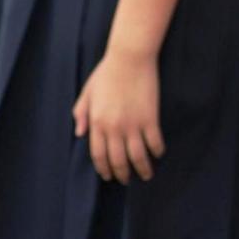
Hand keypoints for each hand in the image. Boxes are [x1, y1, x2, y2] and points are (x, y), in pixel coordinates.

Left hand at [73, 50, 163, 182]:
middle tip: (127, 180)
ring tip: (146, 175)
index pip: (99, 155)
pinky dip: (157, 151)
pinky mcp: (150, 118)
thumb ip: (81, 113)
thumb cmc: (107, 72)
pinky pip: (154, 142)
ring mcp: (133, 124)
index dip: (104, 169)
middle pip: (118, 160)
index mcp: (96, 123)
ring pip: (137, 156)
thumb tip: (79, 134)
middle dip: (122, 174)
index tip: (109, 176)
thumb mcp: (88, 92)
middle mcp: (113, 128)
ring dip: (142, 169)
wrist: (129, 58)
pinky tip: (158, 153)